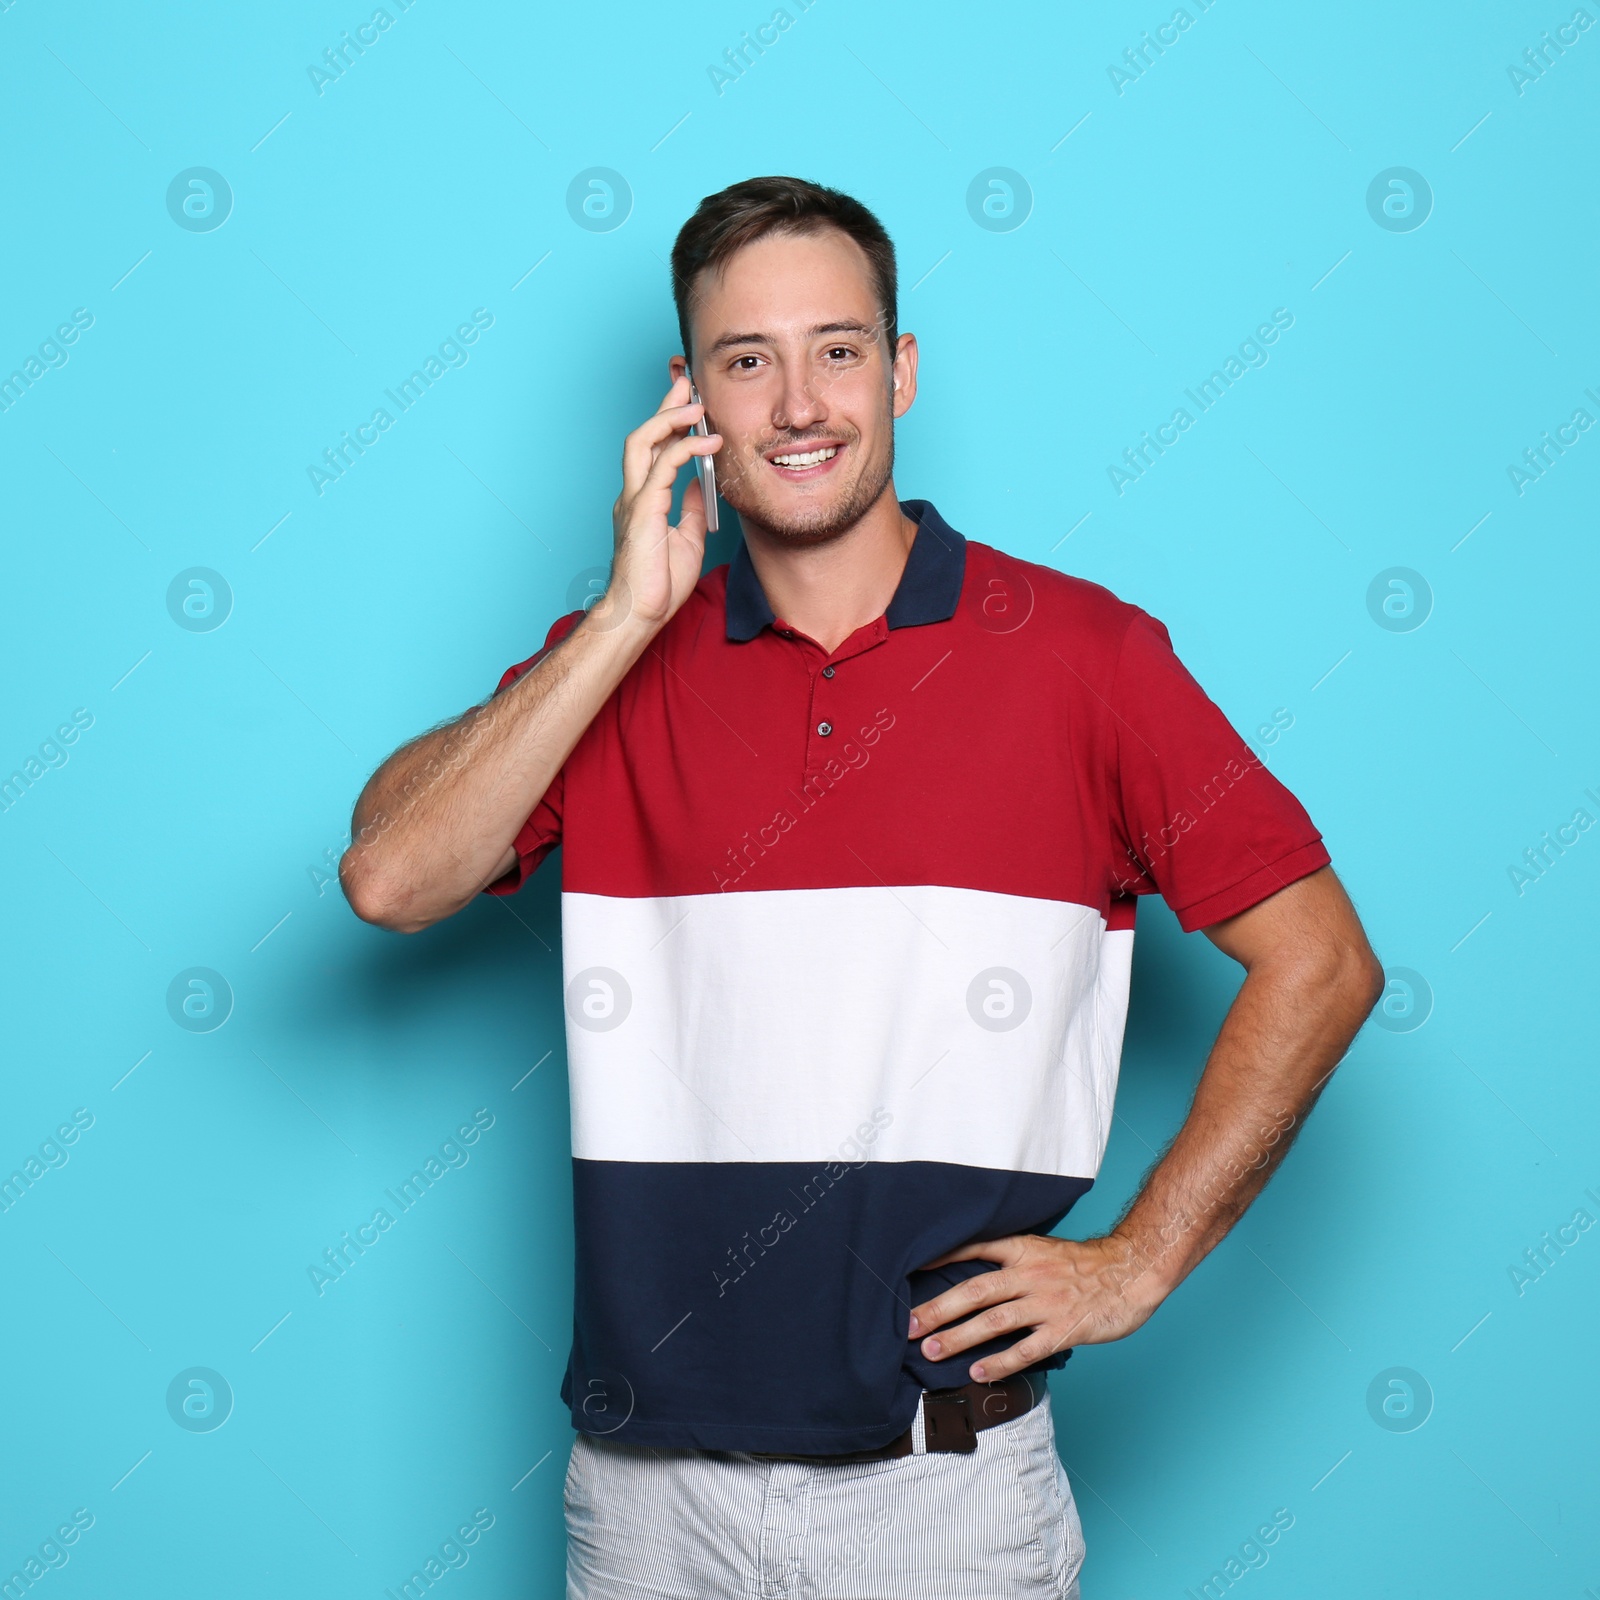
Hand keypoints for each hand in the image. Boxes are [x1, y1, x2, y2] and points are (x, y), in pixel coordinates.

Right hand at [604, 374, 721, 630]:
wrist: (639, 616)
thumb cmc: (658, 586)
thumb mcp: (687, 539)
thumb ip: (691, 509)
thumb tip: (702, 486)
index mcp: (642, 501)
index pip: (653, 450)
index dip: (669, 422)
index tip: (690, 401)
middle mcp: (633, 495)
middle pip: (644, 435)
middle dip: (665, 405)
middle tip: (689, 383)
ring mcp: (634, 501)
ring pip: (644, 442)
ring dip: (671, 418)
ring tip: (698, 404)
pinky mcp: (642, 511)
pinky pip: (662, 467)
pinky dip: (685, 449)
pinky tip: (708, 442)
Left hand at [906, 1233, 1165, 1382]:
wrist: (1132, 1271)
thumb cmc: (1087, 1265)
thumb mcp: (1046, 1250)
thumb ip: (1016, 1262)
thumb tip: (980, 1278)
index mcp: (1024, 1249)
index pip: (975, 1248)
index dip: (943, 1257)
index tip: (912, 1268)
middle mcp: (1030, 1273)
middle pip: (975, 1290)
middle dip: (938, 1309)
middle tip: (908, 1325)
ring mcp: (1046, 1302)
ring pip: (993, 1321)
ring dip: (959, 1337)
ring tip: (931, 1351)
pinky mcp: (1062, 1329)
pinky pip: (1025, 1349)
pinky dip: (999, 1362)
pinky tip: (977, 1372)